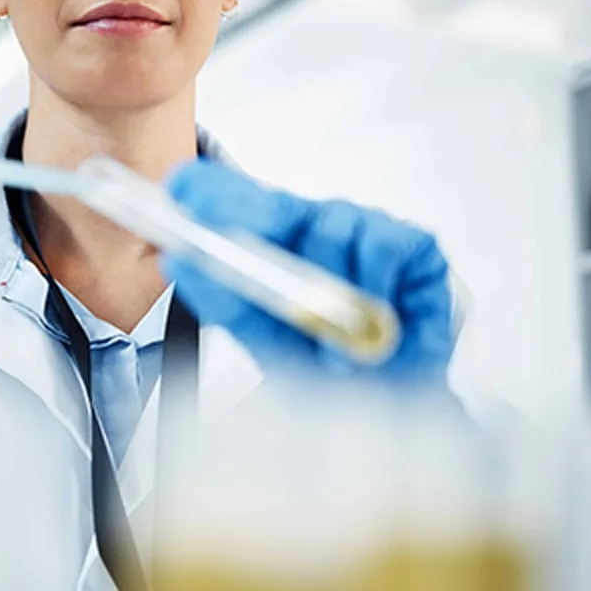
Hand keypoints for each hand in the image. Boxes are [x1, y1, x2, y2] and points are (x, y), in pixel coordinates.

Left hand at [163, 161, 454, 382]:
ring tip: (329, 351)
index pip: (235, 202)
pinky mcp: (411, 242)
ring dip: (326, 294)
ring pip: (331, 228)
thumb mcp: (266, 339)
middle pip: (278, 207)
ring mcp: (363, 228)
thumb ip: (225, 302)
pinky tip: (370, 326)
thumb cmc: (323, 365)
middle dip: (252, 221)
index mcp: (275, 241)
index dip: (211, 191)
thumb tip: (178, 262)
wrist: (388, 405)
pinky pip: (381, 246)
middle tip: (235, 249)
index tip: (179, 185)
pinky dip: (370, 289)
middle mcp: (316, 225)